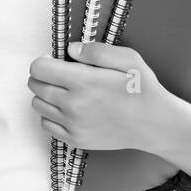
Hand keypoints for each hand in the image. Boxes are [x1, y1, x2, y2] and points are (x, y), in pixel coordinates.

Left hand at [27, 41, 176, 152]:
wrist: (155, 125)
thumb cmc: (143, 89)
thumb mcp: (129, 59)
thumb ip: (96, 51)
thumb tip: (70, 50)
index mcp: (84, 82)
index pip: (39, 68)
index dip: (44, 60)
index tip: (54, 60)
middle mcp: (73, 105)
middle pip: (35, 86)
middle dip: (43, 76)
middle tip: (60, 74)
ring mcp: (72, 125)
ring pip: (38, 105)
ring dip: (45, 95)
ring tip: (65, 91)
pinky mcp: (75, 140)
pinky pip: (46, 124)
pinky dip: (51, 114)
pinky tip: (68, 109)